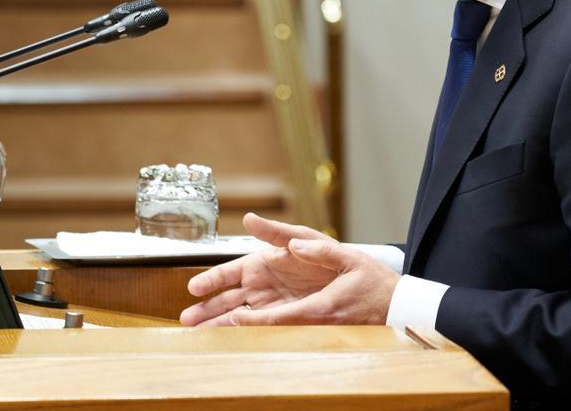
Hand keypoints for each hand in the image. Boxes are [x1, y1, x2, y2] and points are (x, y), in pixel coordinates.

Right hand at [180, 213, 399, 326]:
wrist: (384, 300)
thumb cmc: (359, 271)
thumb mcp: (335, 252)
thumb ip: (305, 243)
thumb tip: (271, 229)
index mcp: (278, 260)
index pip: (238, 269)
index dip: (215, 278)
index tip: (195, 287)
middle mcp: (274, 282)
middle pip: (233, 295)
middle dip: (208, 307)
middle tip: (186, 320)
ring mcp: (280, 302)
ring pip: (241, 314)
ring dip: (218, 322)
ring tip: (195, 333)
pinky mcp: (290, 320)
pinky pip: (261, 327)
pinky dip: (242, 333)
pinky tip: (225, 341)